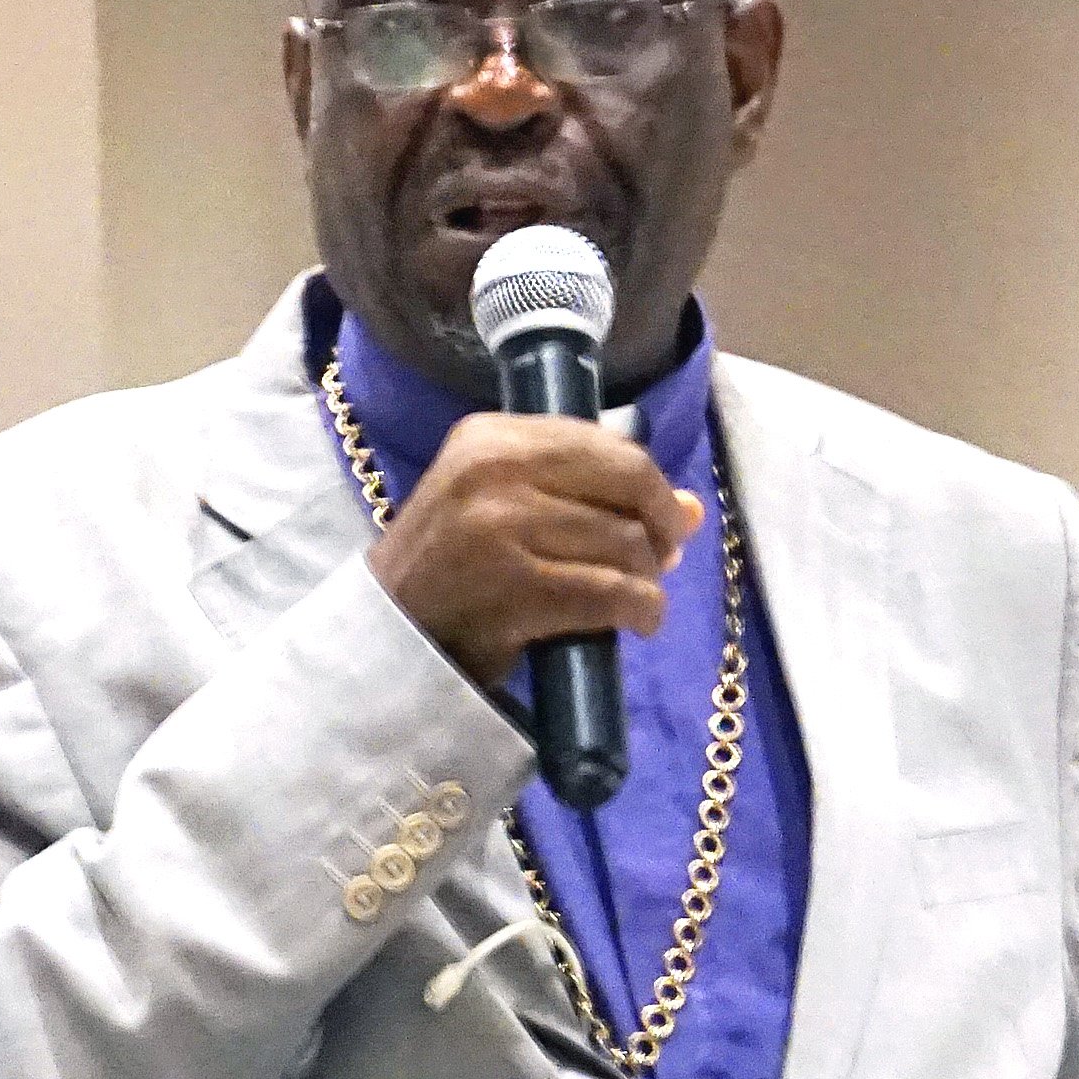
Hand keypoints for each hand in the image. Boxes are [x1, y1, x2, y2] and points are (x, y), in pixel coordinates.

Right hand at [369, 415, 703, 685]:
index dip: (648, 483)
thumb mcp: (498, 507)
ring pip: (626, 542)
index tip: (659, 517)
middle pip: (626, 483)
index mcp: (488, 437)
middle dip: (659, 526)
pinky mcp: (518, 590)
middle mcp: (494, 471)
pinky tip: (637, 622)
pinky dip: (642, 611)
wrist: (387, 641)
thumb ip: (585, 494)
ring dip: (646, 577)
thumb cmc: (448, 573)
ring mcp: (503, 529)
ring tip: (634, 595)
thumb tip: (691, 507)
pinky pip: (613, 593)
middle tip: (661, 560)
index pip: (603, 444)